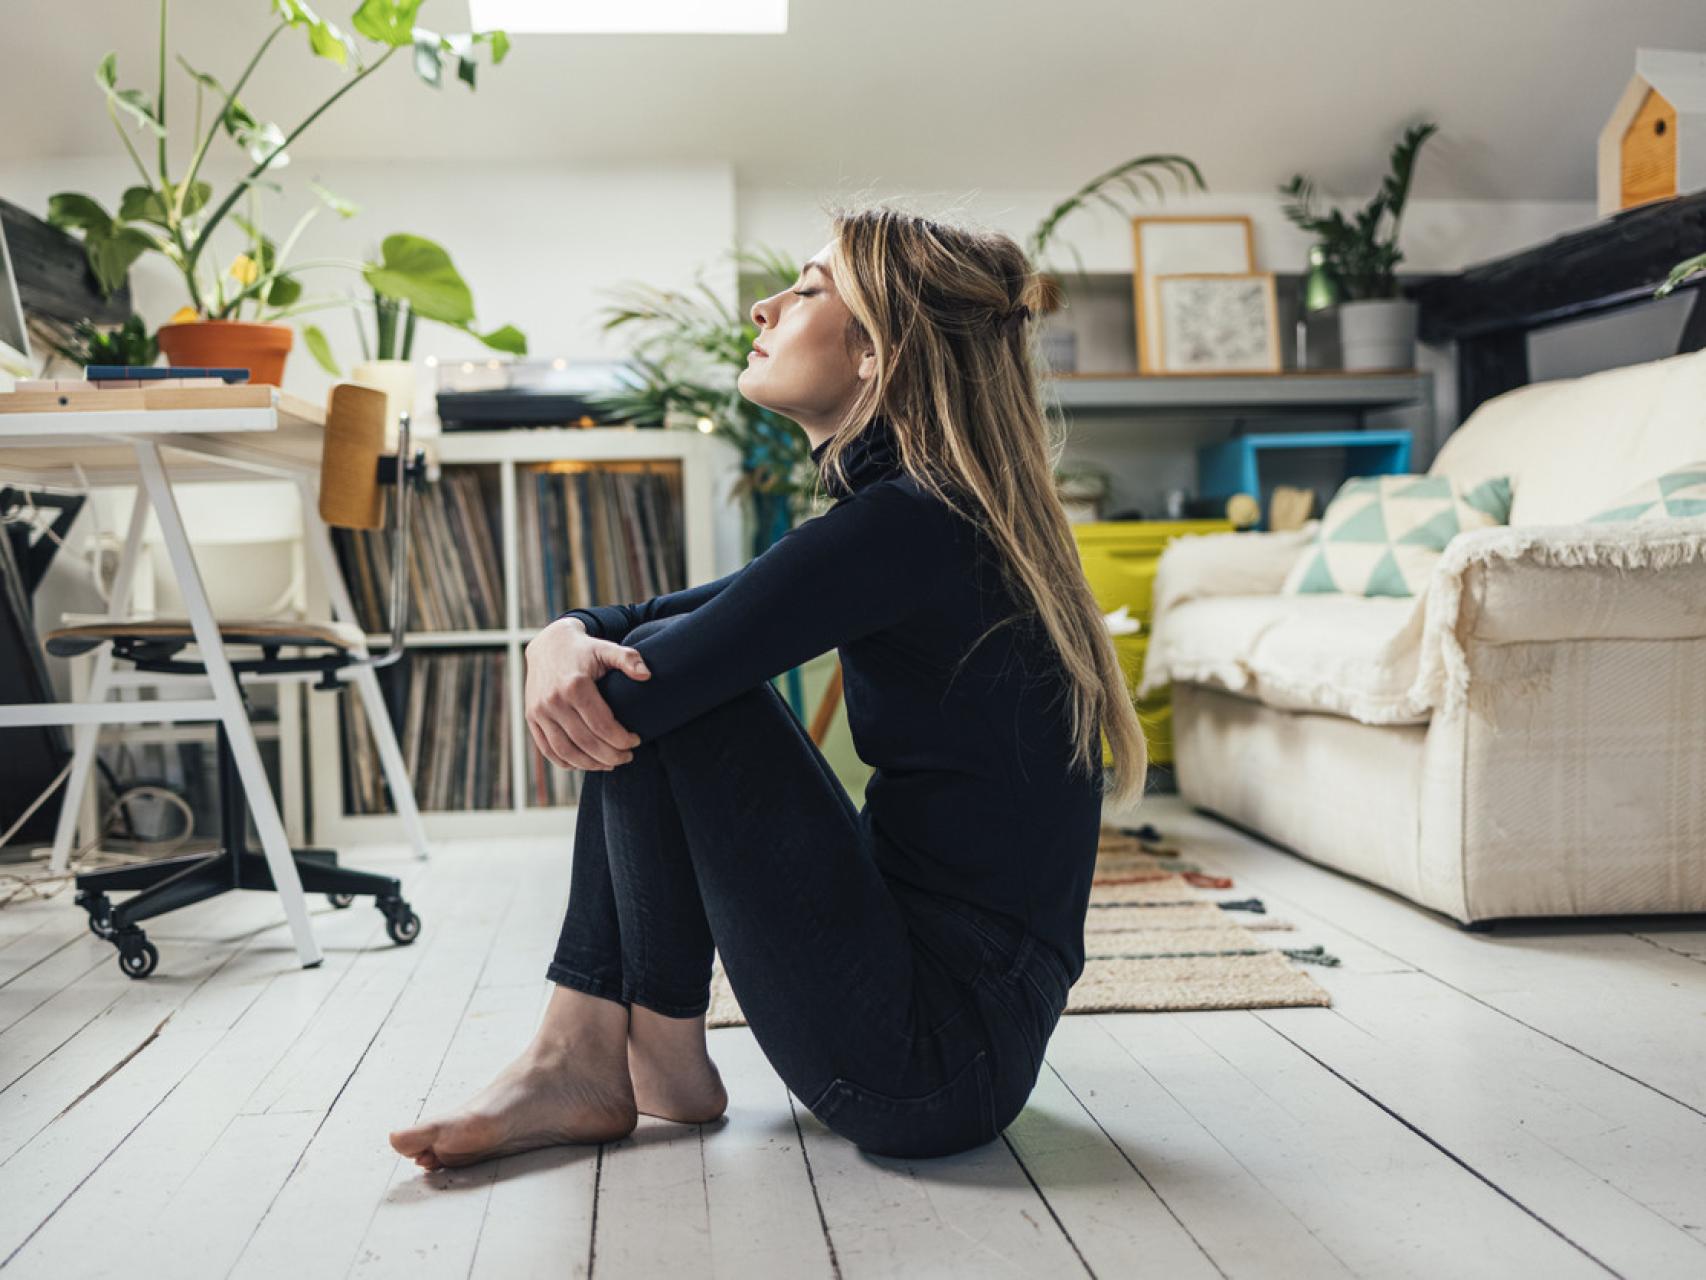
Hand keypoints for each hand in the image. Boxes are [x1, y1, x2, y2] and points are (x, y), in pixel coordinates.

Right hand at [525, 617, 650, 770]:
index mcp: (574, 686)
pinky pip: (548, 750)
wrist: (548, 644)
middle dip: (611, 756)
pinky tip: (586, 763)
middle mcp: (553, 701)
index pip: (602, 725)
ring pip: (566, 752)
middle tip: (627, 757)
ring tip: (610, 764)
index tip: (636, 741)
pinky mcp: (531, 718)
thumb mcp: (606, 648)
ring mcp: (539, 711)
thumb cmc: (583, 649)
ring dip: (591, 764)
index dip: (622, 739)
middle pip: (586, 742)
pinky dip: (567, 763)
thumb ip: (628, 659)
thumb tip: (647, 675)